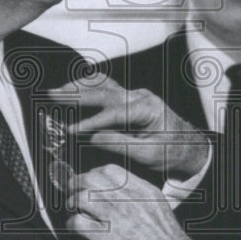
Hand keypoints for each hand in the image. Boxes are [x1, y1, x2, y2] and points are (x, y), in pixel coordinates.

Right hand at [49, 75, 209, 178]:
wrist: (187, 144)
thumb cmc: (170, 151)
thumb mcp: (149, 154)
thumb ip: (121, 145)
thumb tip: (93, 138)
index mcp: (148, 109)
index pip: (114, 113)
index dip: (91, 121)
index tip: (72, 130)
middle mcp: (141, 96)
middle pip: (105, 92)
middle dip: (78, 95)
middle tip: (53, 96)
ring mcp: (135, 94)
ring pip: (104, 85)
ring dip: (80, 87)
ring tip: (59, 90)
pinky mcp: (130, 97)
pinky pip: (107, 87)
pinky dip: (90, 86)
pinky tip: (75, 87)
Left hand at [67, 164, 194, 239]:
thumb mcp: (158, 206)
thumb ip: (139, 195)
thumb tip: (120, 191)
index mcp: (141, 190)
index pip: (110, 170)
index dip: (94, 173)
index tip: (89, 180)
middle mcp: (127, 200)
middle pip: (92, 179)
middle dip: (78, 184)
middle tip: (73, 191)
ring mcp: (116, 218)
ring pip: (82, 197)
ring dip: (73, 202)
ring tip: (74, 209)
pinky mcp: (106, 238)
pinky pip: (79, 222)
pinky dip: (72, 223)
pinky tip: (75, 227)